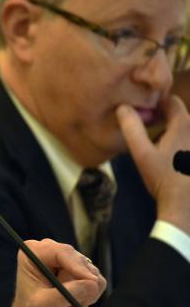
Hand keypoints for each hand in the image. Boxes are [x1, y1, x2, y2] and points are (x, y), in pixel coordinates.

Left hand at [8, 239, 105, 306]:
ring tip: (69, 301)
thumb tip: (91, 284)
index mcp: (34, 253)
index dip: (76, 264)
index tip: (89, 280)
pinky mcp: (81, 273)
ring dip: (86, 289)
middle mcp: (51, 253)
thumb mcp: (43, 305)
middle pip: (78, 259)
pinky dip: (93, 293)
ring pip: (90, 270)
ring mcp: (68, 262)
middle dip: (81, 279)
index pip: (59, 251)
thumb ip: (65, 294)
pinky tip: (78, 300)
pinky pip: (98, 279)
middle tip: (81, 298)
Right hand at [117, 96, 189, 232]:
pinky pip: (187, 142)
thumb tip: (122, 107)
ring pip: (184, 130)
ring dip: (172, 134)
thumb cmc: (163, 179)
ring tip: (159, 150)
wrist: (185, 206)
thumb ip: (131, 128)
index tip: (143, 116)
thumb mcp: (141, 153)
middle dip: (163, 121)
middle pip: (178, 115)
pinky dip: (180, 146)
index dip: (155, 105)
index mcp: (184, 124)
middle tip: (147, 135)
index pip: (170, 100)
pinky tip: (172, 162)